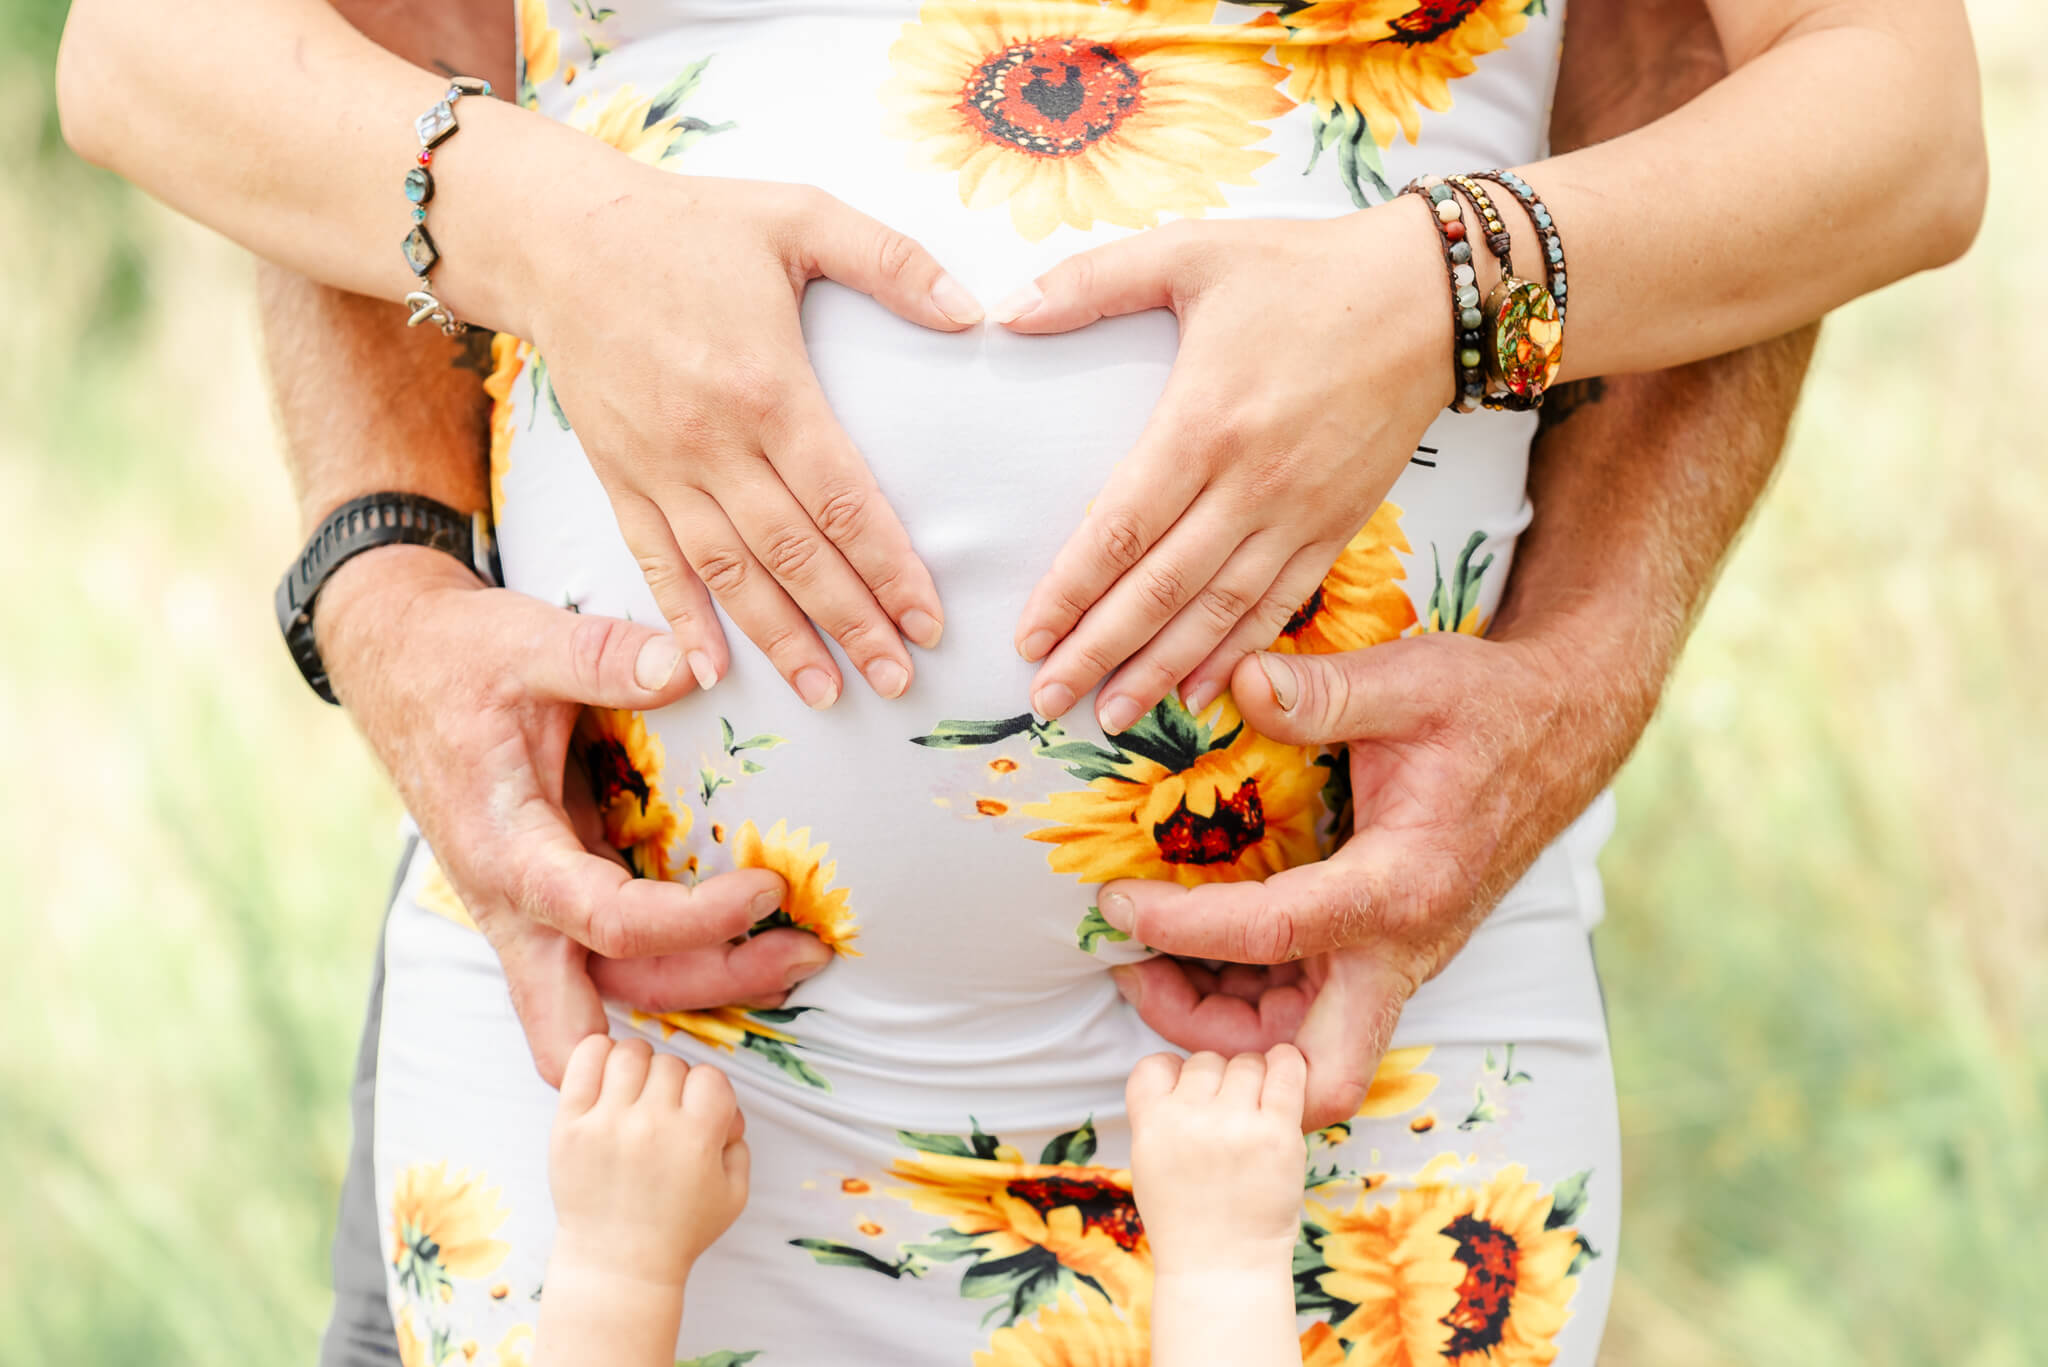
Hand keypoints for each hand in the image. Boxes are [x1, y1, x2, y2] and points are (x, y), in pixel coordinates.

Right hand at [317, 546, 834, 1084]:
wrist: (394, 664)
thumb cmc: (455, 658)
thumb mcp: (526, 641)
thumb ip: (604, 655)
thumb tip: (693, 666)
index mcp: (506, 851)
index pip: (610, 923)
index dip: (696, 921)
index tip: (769, 886)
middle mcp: (517, 902)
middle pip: (609, 1000)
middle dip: (706, 995)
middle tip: (803, 959)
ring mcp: (536, 907)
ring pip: (618, 988)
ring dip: (706, 985)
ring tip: (798, 954)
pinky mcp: (557, 892)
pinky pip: (619, 953)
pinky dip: (683, 958)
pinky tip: (751, 935)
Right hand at [522, 161, 981, 706]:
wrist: (555, 236)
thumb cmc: (687, 225)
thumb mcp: (798, 215)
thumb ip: (891, 261)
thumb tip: (976, 312)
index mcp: (766, 387)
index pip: (843, 502)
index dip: (890, 568)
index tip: (930, 619)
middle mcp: (710, 443)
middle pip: (794, 555)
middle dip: (852, 624)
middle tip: (898, 679)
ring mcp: (658, 467)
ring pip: (728, 574)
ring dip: (780, 641)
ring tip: (829, 693)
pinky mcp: (618, 477)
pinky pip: (652, 562)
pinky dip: (680, 620)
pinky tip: (708, 672)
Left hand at [548, 1036, 749, 1283]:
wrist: (617, 1265)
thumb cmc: (677, 1231)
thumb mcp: (733, 1195)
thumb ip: (739, 1144)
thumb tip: (725, 1109)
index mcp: (696, 1139)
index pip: (710, 1076)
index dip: (708, 1092)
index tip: (696, 1113)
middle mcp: (652, 1126)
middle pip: (670, 1063)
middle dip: (673, 1083)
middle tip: (664, 1111)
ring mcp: (607, 1124)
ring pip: (630, 1052)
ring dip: (638, 1065)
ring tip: (634, 1092)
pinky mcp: (569, 1126)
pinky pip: (584, 1061)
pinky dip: (598, 1053)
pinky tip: (606, 1076)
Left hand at [995, 201, 1449, 733]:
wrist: (1433, 295)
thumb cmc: (1305, 269)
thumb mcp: (1193, 251)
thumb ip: (1092, 281)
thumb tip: (1006, 311)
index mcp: (1203, 423)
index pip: (1119, 530)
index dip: (1069, 592)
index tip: (1028, 637)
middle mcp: (1251, 484)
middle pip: (1159, 590)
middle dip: (1098, 652)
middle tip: (1047, 699)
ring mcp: (1299, 514)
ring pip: (1217, 614)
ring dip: (1159, 671)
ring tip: (1110, 718)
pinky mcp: (1337, 528)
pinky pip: (1278, 607)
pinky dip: (1235, 656)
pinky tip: (1197, 694)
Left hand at [1096, 626, 1622, 1128]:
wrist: (1559, 730)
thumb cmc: (1488, 707)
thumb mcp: (1412, 680)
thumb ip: (1324, 690)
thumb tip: (1240, 682)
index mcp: (1403, 887)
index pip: (1274, 934)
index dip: (1182, 928)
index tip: (1115, 903)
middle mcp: (1402, 948)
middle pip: (1318, 1069)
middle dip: (1221, 1047)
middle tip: (1139, 976)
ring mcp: (1395, 960)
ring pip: (1305, 1049)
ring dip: (1221, 1026)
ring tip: (1143, 958)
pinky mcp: (1383, 954)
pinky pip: (1307, 1009)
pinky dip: (1245, 996)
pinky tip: (1193, 944)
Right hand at [1126, 1045, 1306, 1274]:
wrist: (1223, 1268)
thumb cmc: (1187, 1218)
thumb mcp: (1148, 1164)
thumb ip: (1159, 1116)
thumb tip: (1187, 1070)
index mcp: (1150, 1124)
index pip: (1156, 1064)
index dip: (1176, 1074)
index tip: (1190, 1096)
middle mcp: (1188, 1119)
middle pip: (1206, 1061)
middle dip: (1219, 1082)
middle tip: (1230, 1117)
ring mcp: (1234, 1125)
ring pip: (1246, 1064)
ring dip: (1254, 1079)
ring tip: (1258, 1111)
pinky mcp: (1277, 1134)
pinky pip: (1287, 1072)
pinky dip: (1289, 1065)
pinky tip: (1287, 1073)